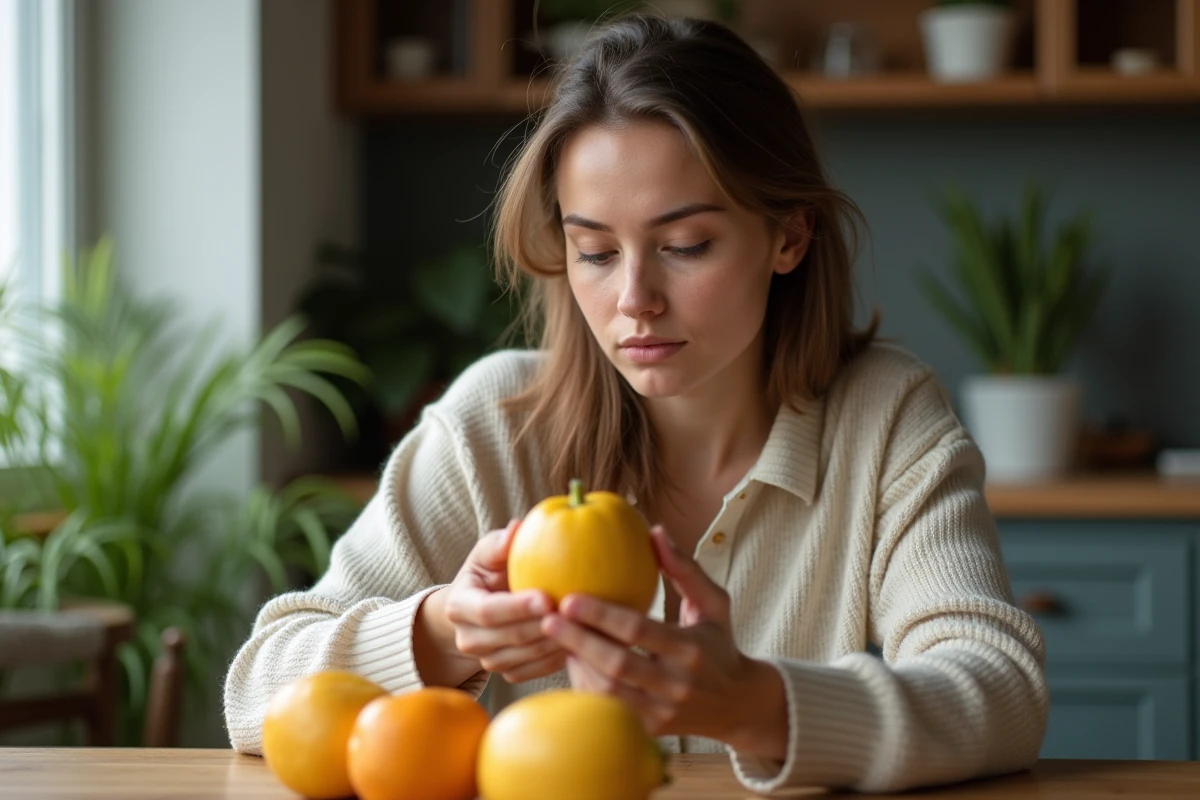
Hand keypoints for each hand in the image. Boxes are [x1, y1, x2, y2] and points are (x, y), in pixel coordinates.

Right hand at [440, 520, 566, 682]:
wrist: (481, 607)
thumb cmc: (490, 572)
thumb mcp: (488, 553)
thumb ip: (500, 543)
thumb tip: (517, 528)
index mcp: (458, 606)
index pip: (487, 611)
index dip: (517, 607)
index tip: (548, 597)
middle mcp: (467, 639)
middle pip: (509, 637)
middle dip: (543, 626)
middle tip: (574, 613)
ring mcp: (486, 660)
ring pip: (524, 658)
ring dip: (554, 644)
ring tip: (582, 626)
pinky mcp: (506, 672)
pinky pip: (533, 671)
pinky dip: (556, 659)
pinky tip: (578, 642)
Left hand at [540, 525, 786, 754]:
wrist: (737, 705)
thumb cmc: (719, 644)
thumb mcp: (714, 603)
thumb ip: (685, 569)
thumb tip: (655, 531)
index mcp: (691, 650)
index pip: (640, 631)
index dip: (602, 616)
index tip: (570, 598)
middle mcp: (677, 685)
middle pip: (617, 665)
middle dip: (578, 641)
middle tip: (548, 619)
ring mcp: (662, 713)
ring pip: (608, 693)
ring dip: (577, 664)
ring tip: (556, 638)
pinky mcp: (650, 730)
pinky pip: (609, 710)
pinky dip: (586, 687)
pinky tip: (573, 661)